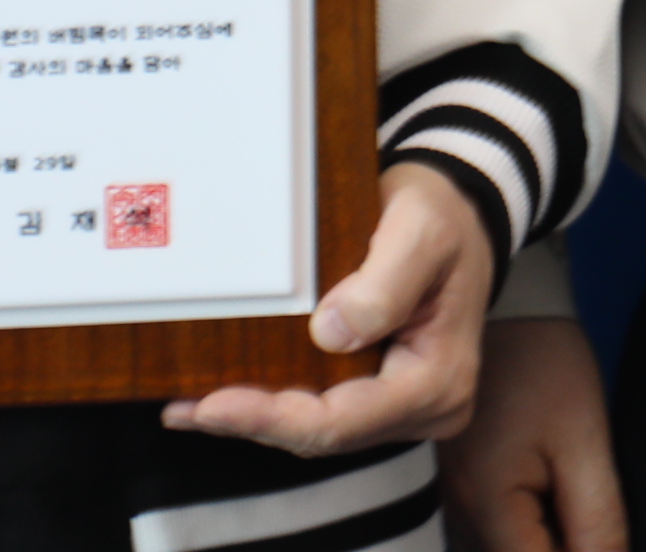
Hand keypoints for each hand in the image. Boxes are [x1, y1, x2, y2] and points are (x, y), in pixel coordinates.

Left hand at [169, 162, 495, 454]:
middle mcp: (426, 407)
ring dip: (257, 418)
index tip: (215, 403)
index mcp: (439, 378)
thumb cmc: (443, 216)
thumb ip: (385, 282)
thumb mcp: (422, 231)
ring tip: (188, 405)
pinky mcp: (381, 394)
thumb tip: (330, 332)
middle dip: (254, 422)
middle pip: (326, 434)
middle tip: (185, 407)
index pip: (344, 419)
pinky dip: (275, 404)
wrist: (460, 211)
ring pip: (319, 429)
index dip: (275, 417)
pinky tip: (226, 396)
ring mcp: (403, 407)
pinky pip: (323, 410)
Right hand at [441, 315, 626, 551]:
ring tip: (576, 494)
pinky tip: (556, 494)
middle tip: (593, 507)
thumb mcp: (585, 440)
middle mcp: (457, 511)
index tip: (605, 536)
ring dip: (547, 539)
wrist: (504, 305)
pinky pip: (495, 527)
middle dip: (565, 548)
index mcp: (485, 506)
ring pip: (504, 549)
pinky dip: (529, 524)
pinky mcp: (458, 484)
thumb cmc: (542, 362)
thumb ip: (597, 519)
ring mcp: (452, 499)